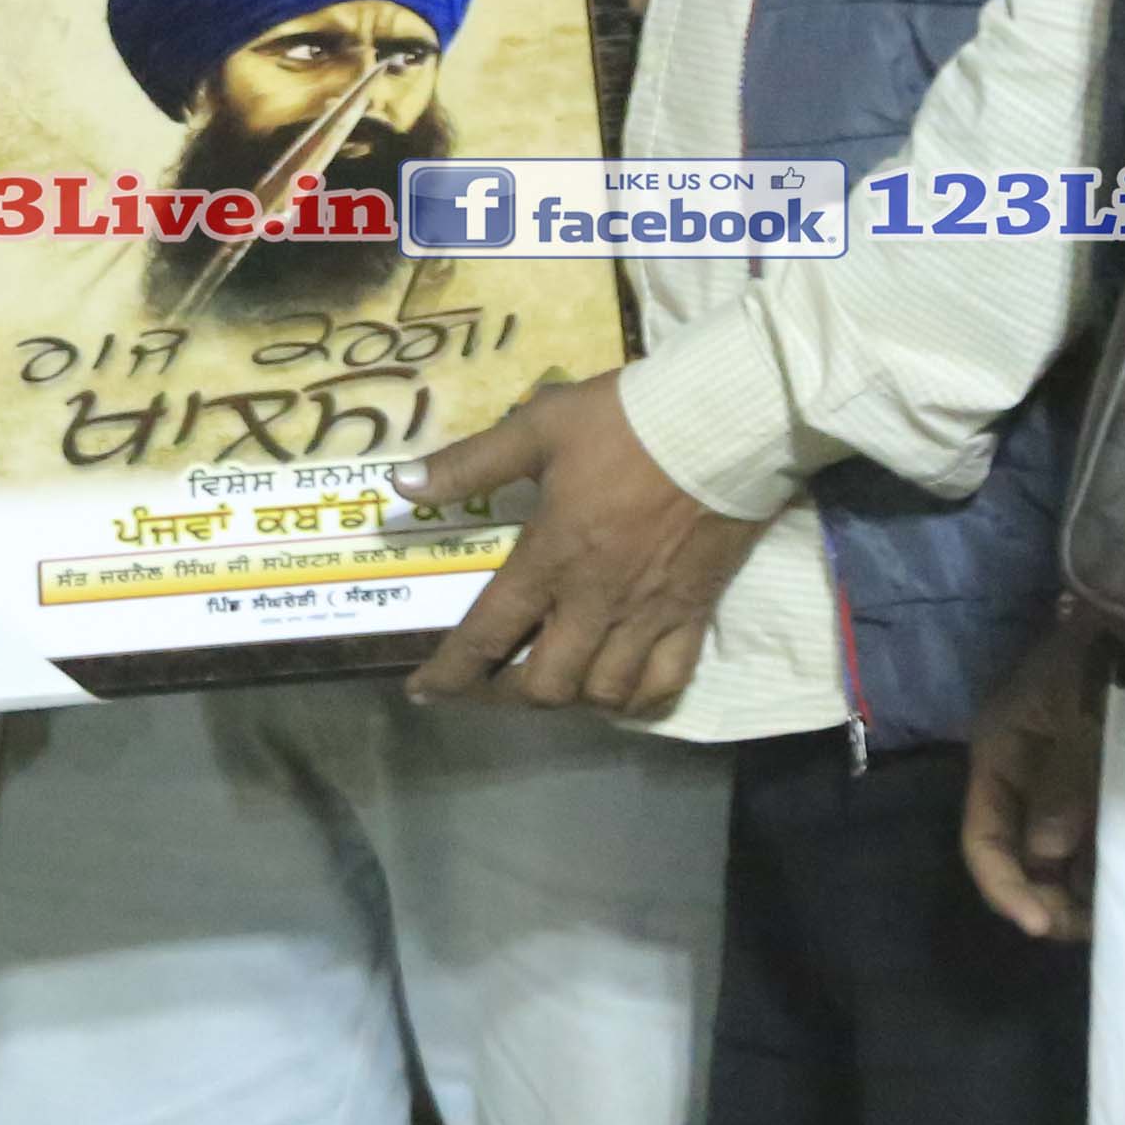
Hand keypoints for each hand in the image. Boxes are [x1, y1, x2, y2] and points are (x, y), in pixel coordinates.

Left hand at [397, 373, 760, 711]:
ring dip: (571, 701)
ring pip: (604, 694)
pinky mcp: (694, 614)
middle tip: (490, 684)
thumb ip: (470, 463)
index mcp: (550, 558)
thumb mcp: (537, 427)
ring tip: (552, 685)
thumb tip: (402, 484)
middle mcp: (595, 601)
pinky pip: (666, 682)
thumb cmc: (624, 423)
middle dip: (506, 696)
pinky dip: (638, 700)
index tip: (423, 693)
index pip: (488, 634)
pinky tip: (619, 693)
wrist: (723, 424)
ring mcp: (648, 614)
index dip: (450, 672)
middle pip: (546, 685)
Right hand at [962, 616, 1113, 939]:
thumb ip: (1066, 782)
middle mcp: (1026, 774)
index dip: (1005, 884)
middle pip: (1018, 854)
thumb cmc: (1110, 655)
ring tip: (1112, 918)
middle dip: (1044, 897)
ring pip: (1058, 855)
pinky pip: (1095, 838)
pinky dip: (1105, 867)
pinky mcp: (1106, 783)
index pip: (984, 835)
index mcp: (1001, 752)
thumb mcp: (1082, 713)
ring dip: (1077, 891)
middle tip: (1088, 931)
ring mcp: (1066, 780)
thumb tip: (1047, 853)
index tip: (1040, 925)